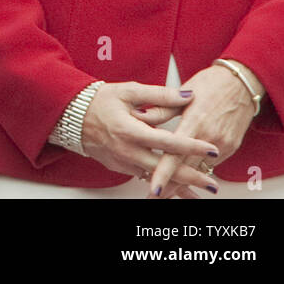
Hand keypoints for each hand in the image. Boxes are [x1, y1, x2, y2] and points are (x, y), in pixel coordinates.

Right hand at [77, 82, 218, 195]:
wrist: (71, 115)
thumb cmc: (99, 101)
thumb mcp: (129, 91)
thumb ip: (160, 94)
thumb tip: (187, 95)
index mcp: (130, 130)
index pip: (168, 141)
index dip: (192, 146)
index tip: (212, 149)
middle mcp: (127, 150)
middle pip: (164, 168)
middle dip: (191, 177)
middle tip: (212, 184)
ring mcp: (123, 161)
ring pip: (155, 178)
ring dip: (178, 186)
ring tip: (199, 192)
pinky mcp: (120, 167)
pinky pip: (144, 177)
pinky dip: (160, 183)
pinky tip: (175, 188)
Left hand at [147, 64, 260, 198]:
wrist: (241, 84)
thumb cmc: (210, 84)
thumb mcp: (183, 92)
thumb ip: (162, 107)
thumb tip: (139, 116)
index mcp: (195, 121)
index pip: (175, 153)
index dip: (164, 173)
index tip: (153, 187)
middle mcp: (210, 136)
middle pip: (188, 168)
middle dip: (172, 186)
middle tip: (154, 197)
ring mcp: (223, 144)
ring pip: (200, 170)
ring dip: (184, 182)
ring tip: (166, 192)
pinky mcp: (231, 147)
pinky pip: (211, 164)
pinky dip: (198, 173)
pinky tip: (186, 179)